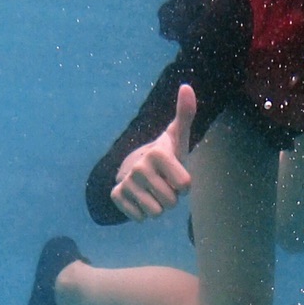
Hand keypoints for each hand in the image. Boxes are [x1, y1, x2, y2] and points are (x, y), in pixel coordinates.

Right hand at [110, 83, 197, 220]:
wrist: (135, 165)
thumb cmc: (165, 154)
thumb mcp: (177, 137)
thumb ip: (185, 114)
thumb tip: (186, 86)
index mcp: (157, 153)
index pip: (185, 186)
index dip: (185, 185)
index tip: (177, 174)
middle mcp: (139, 167)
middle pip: (171, 202)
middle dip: (171, 197)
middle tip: (164, 183)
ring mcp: (126, 182)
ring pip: (156, 213)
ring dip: (158, 206)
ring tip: (154, 191)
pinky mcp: (116, 196)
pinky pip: (139, 218)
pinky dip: (143, 213)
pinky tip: (141, 198)